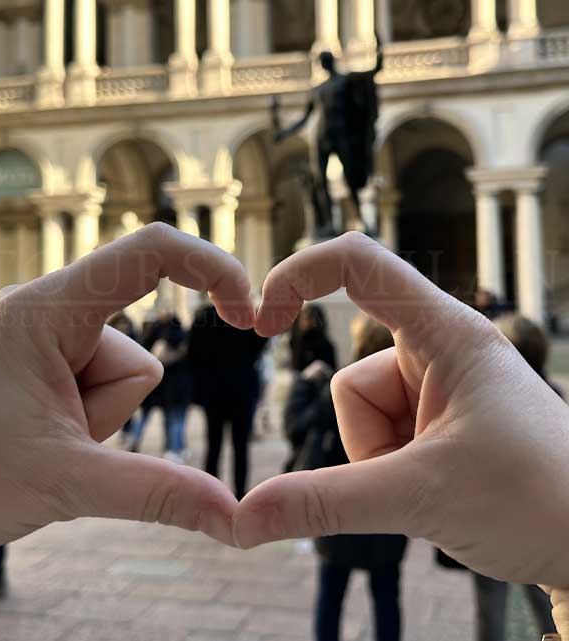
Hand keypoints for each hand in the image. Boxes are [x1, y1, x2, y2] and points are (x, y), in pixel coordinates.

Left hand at [0, 224, 253, 549]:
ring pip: (120, 381)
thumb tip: (233, 513)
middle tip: (51, 442)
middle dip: (110, 411)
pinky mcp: (45, 366)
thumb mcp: (61, 480)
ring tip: (37, 445)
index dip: (213, 268)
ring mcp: (47, 341)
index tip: (248, 315)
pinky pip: (97, 392)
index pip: (151, 252)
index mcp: (49, 310)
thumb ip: (153, 492)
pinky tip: (36, 444)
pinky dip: (82, 426)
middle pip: (137, 356)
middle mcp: (50, 312)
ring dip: (94, 424)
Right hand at [235, 232, 568, 587]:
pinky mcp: (436, 422)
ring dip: (382, 465)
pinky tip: (440, 491)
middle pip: (353, 379)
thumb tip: (244, 518)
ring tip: (440, 487)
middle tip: (419, 476)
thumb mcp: (421, 496)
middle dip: (368, 441)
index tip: (260, 319)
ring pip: (363, 418)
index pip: (357, 264)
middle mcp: (439, 350)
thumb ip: (324, 503)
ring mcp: (437, 388)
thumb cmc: (538, 500)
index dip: (297, 274)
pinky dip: (393, 475)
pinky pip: (381, 441)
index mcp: (446, 332)